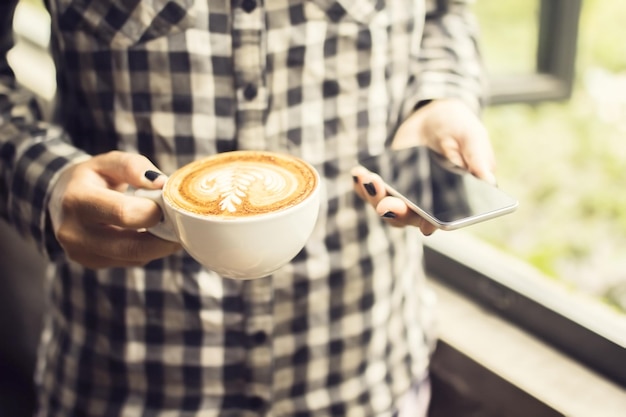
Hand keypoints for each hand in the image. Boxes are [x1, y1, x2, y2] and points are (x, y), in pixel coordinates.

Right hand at [52, 151, 180, 268]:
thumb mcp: (108, 162)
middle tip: (182, 223)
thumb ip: (133, 167)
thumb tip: (161, 184)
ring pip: (135, 258)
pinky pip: (131, 261)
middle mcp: (74, 232)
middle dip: (164, 237)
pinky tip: (150, 234)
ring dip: (159, 245)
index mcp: (77, 201)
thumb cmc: (93, 178)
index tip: (169, 203)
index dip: (154, 211)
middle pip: (132, 247)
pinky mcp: (93, 264)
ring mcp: (81, 253)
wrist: (62, 199)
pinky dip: (147, 249)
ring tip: (169, 226)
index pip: (123, 213)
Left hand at [352, 99, 495, 235]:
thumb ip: (477, 156)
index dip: (435, 224)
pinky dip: (363, 187)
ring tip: (369, 179)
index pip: (446, 219)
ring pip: (389, 209)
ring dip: (376, 199)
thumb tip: (489, 180)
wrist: (431, 115)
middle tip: (386, 202)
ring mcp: (407, 197)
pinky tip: (359, 174)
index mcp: (457, 199)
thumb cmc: (458, 127)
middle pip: (411, 218)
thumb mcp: (470, 135)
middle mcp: (430, 204)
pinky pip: (374, 194)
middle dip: (397, 212)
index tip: (426, 227)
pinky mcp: (389, 186)